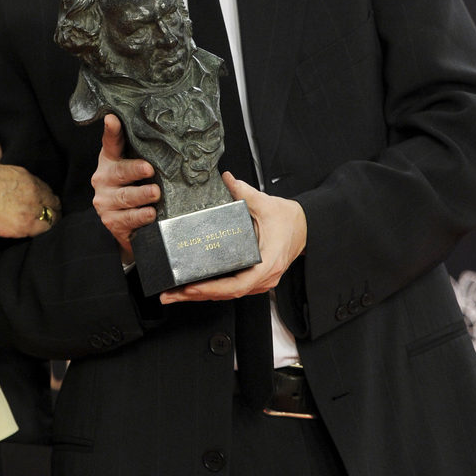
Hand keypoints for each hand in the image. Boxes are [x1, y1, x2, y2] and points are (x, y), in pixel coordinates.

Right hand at [0, 139, 60, 237]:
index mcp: (25, 177)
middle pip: (52, 201)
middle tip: (47, 214)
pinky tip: (41, 233)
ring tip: (47, 226)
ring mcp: (32, 208)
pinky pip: (46, 229)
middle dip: (51, 207)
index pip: (43, 187)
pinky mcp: (27, 225)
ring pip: (53, 215)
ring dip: (51, 220)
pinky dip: (45, 231)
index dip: (44, 195)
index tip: (42, 200)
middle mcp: (33, 191)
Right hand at [91, 115, 158, 263]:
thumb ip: (154, 155)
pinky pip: (126, 218)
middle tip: (149, 169)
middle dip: (134, 170)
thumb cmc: (142, 189)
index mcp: (112, 160)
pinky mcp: (111, 220)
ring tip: (155, 193)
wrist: (132, 227)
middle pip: (119, 171)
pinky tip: (150, 213)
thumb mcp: (145, 170)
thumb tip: (185, 141)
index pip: (111, 142)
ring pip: (124, 196)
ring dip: (141, 194)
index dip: (112, 130)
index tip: (113, 119)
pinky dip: (139, 216)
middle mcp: (104, 178)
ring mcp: (105, 200)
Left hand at [160, 172, 306, 303]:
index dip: (213, 288)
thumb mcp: (266, 203)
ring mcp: (260, 281)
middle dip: (196, 296)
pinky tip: (193, 289)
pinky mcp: (255, 280)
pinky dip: (212, 291)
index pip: (238, 284)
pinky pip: (232, 289)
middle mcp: (264, 277)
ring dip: (201, 296)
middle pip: (227, 294)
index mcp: (267, 262)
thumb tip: (226, 179)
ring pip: (228, 295)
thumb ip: (244, 192)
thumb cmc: (288, 219)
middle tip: (170, 295)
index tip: (192, 287)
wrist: (305, 227)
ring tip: (174, 294)